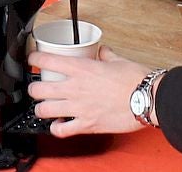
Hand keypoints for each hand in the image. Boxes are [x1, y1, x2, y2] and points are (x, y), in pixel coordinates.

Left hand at [27, 48, 149, 137]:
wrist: (148, 99)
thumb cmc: (135, 80)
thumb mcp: (118, 60)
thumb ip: (106, 55)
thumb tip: (103, 51)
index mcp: (81, 68)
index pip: (46, 61)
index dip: (34, 59)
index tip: (33, 59)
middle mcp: (75, 88)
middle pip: (38, 89)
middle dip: (34, 89)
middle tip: (37, 88)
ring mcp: (79, 107)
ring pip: (44, 110)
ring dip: (41, 109)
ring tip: (44, 107)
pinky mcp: (87, 125)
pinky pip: (62, 131)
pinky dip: (56, 129)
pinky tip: (59, 125)